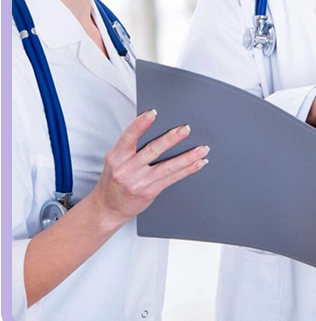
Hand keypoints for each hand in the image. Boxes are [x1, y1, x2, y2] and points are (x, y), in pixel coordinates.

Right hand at [91, 109, 209, 228]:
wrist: (108, 208)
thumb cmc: (114, 180)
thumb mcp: (115, 160)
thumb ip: (130, 147)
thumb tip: (158, 128)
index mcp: (116, 157)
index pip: (128, 137)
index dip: (140, 124)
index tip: (152, 113)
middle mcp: (127, 169)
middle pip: (152, 151)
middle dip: (171, 139)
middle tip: (185, 129)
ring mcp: (139, 182)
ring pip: (167, 166)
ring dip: (187, 157)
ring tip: (202, 148)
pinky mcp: (149, 192)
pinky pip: (172, 179)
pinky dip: (187, 170)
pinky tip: (198, 163)